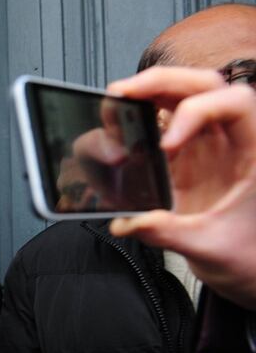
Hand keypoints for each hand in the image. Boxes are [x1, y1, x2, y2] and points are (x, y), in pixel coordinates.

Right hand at [106, 66, 255, 308]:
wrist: (247, 270)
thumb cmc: (246, 256)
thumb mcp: (212, 249)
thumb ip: (171, 233)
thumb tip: (130, 221)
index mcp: (253, 151)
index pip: (233, 102)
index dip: (196, 113)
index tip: (166, 147)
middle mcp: (228, 140)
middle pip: (200, 83)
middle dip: (158, 82)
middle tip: (121, 94)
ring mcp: (203, 147)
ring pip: (176, 96)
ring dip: (141, 95)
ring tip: (110, 114)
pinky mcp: (180, 160)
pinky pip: (155, 126)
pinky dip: (130, 125)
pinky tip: (112, 141)